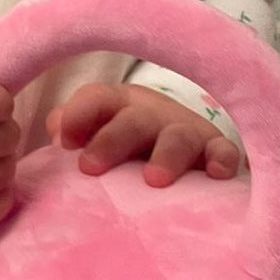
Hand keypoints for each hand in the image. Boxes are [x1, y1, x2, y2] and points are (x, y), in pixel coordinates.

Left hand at [47, 84, 239, 187]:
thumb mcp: (96, 135)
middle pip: (133, 120)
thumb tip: (55, 130)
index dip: (78, 114)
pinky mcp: (216, 152)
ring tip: (153, 181)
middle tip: (90, 168)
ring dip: (166, 156)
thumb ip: (72, 131)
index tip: (62, 142)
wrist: (181, 150)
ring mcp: (186, 132)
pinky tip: (216, 175)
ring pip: (178, 137)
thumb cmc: (125, 147)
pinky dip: (222, 161)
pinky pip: (224, 153)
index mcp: (117, 107)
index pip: (96, 99)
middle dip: (111, 141)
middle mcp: (152, 115)